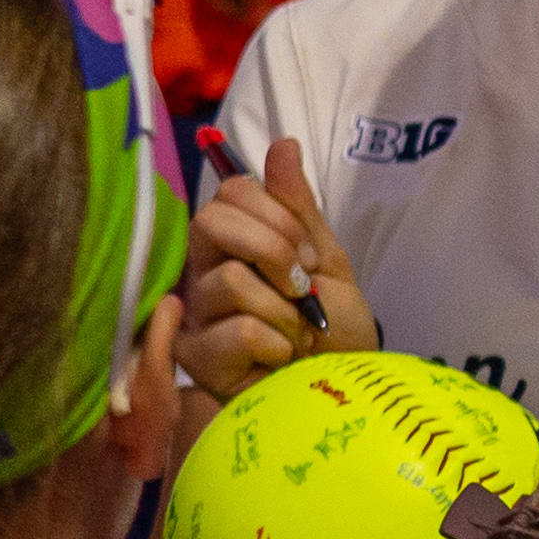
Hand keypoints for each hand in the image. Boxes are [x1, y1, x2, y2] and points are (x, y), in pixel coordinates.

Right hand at [175, 133, 376, 402]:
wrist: (344, 394)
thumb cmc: (336, 333)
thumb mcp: (327, 263)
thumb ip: (299, 209)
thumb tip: (284, 144)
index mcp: (230, 244)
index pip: (229, 191)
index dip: (276, 216)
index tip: (308, 255)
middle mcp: (202, 271)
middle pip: (212, 220)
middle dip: (275, 251)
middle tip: (302, 290)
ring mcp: (194, 314)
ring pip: (232, 280)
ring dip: (286, 314)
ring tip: (295, 338)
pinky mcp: (195, 357)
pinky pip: (241, 329)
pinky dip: (278, 346)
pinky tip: (277, 362)